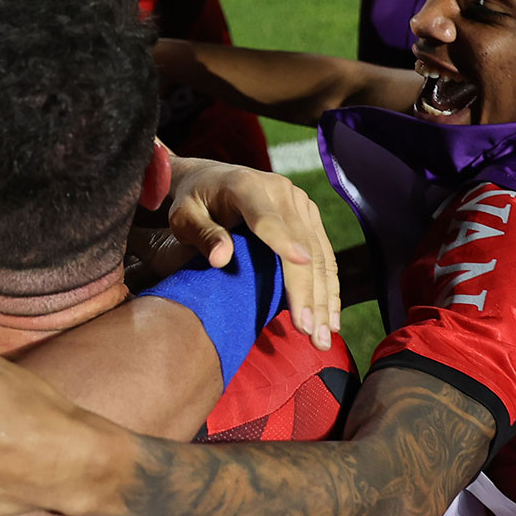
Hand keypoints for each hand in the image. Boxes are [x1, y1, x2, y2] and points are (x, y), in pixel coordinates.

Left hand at [167, 157, 338, 348]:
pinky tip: (331, 317)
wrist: (210, 179)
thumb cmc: (192, 202)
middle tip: (310, 332)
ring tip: (323, 336)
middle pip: (300, 244)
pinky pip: (324, 255)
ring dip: (324, 298)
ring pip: (319, 255)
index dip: (282, 240)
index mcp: (245, 186)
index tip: (299, 262)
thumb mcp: (184, 216)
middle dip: (307, 291)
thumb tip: (221, 259)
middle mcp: (280, 191)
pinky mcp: (309, 217)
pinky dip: (328, 288)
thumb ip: (202, 234)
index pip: (265, 218)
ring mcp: (299, 203)